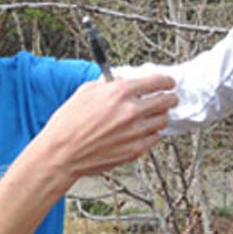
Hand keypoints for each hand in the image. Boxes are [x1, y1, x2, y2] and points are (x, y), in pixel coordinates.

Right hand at [40, 74, 176, 178]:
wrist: (62, 152)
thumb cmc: (69, 122)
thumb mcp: (85, 91)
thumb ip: (109, 84)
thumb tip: (123, 81)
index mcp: (119, 92)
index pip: (156, 81)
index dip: (166, 81)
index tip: (168, 82)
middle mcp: (131, 111)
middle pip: (167, 101)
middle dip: (170, 98)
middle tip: (169, 98)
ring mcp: (135, 132)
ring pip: (163, 120)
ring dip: (161, 116)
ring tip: (154, 115)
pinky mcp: (135, 150)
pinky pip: (155, 137)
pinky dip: (152, 132)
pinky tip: (144, 130)